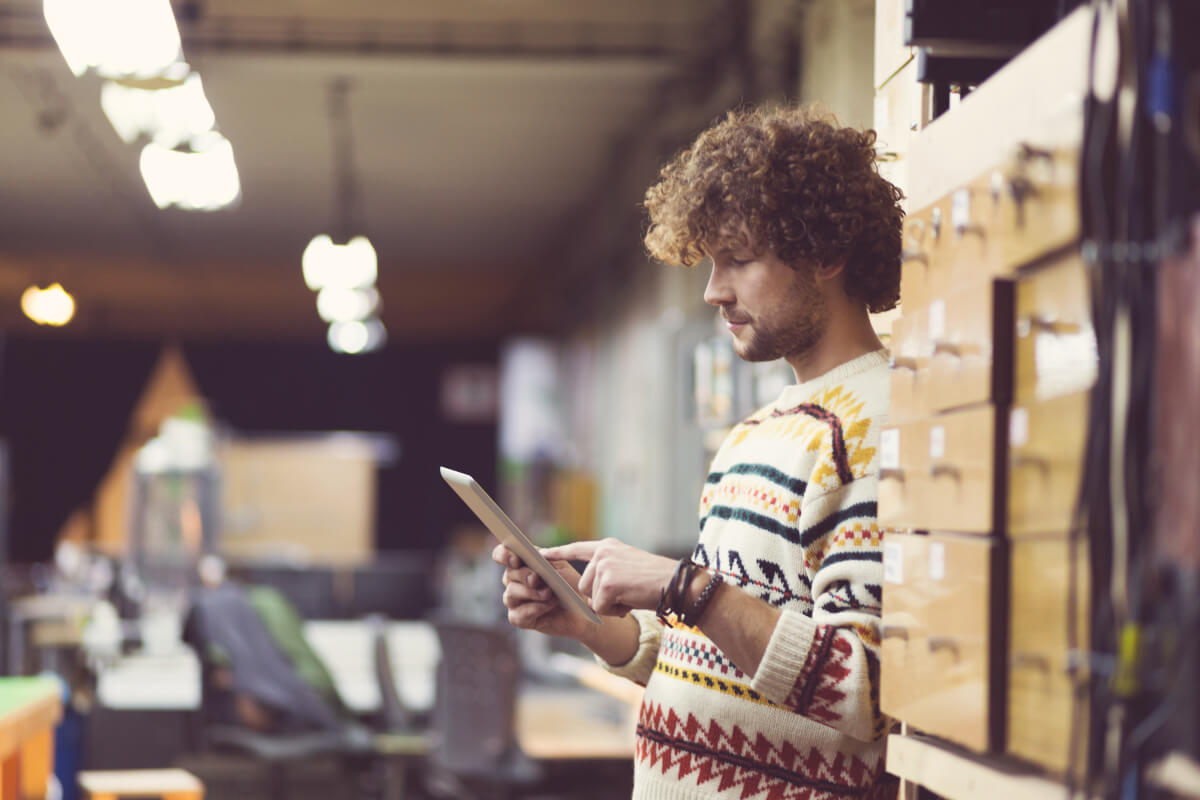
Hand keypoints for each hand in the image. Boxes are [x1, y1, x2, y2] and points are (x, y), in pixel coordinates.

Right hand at [491, 544, 592, 640]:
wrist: (582, 609)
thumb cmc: (570, 584)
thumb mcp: (560, 567)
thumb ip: (544, 562)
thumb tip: (533, 564)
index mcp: (521, 563)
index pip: (501, 554)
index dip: (504, 555)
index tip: (515, 560)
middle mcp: (514, 580)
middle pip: (508, 574)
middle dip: (523, 575)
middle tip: (536, 579)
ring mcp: (514, 600)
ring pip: (511, 593)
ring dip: (531, 592)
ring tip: (549, 593)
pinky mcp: (518, 618)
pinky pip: (518, 614)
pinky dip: (535, 608)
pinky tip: (549, 605)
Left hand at [540, 538, 678, 616]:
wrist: (676, 584)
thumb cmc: (656, 581)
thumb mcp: (629, 567)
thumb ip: (608, 570)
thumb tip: (591, 590)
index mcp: (608, 547)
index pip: (577, 549)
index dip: (558, 553)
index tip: (540, 553)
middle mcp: (603, 553)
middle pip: (583, 586)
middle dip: (602, 597)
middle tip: (627, 593)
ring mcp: (604, 566)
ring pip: (591, 598)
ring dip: (610, 605)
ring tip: (631, 595)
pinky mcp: (608, 582)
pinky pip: (601, 608)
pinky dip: (616, 611)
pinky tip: (631, 600)